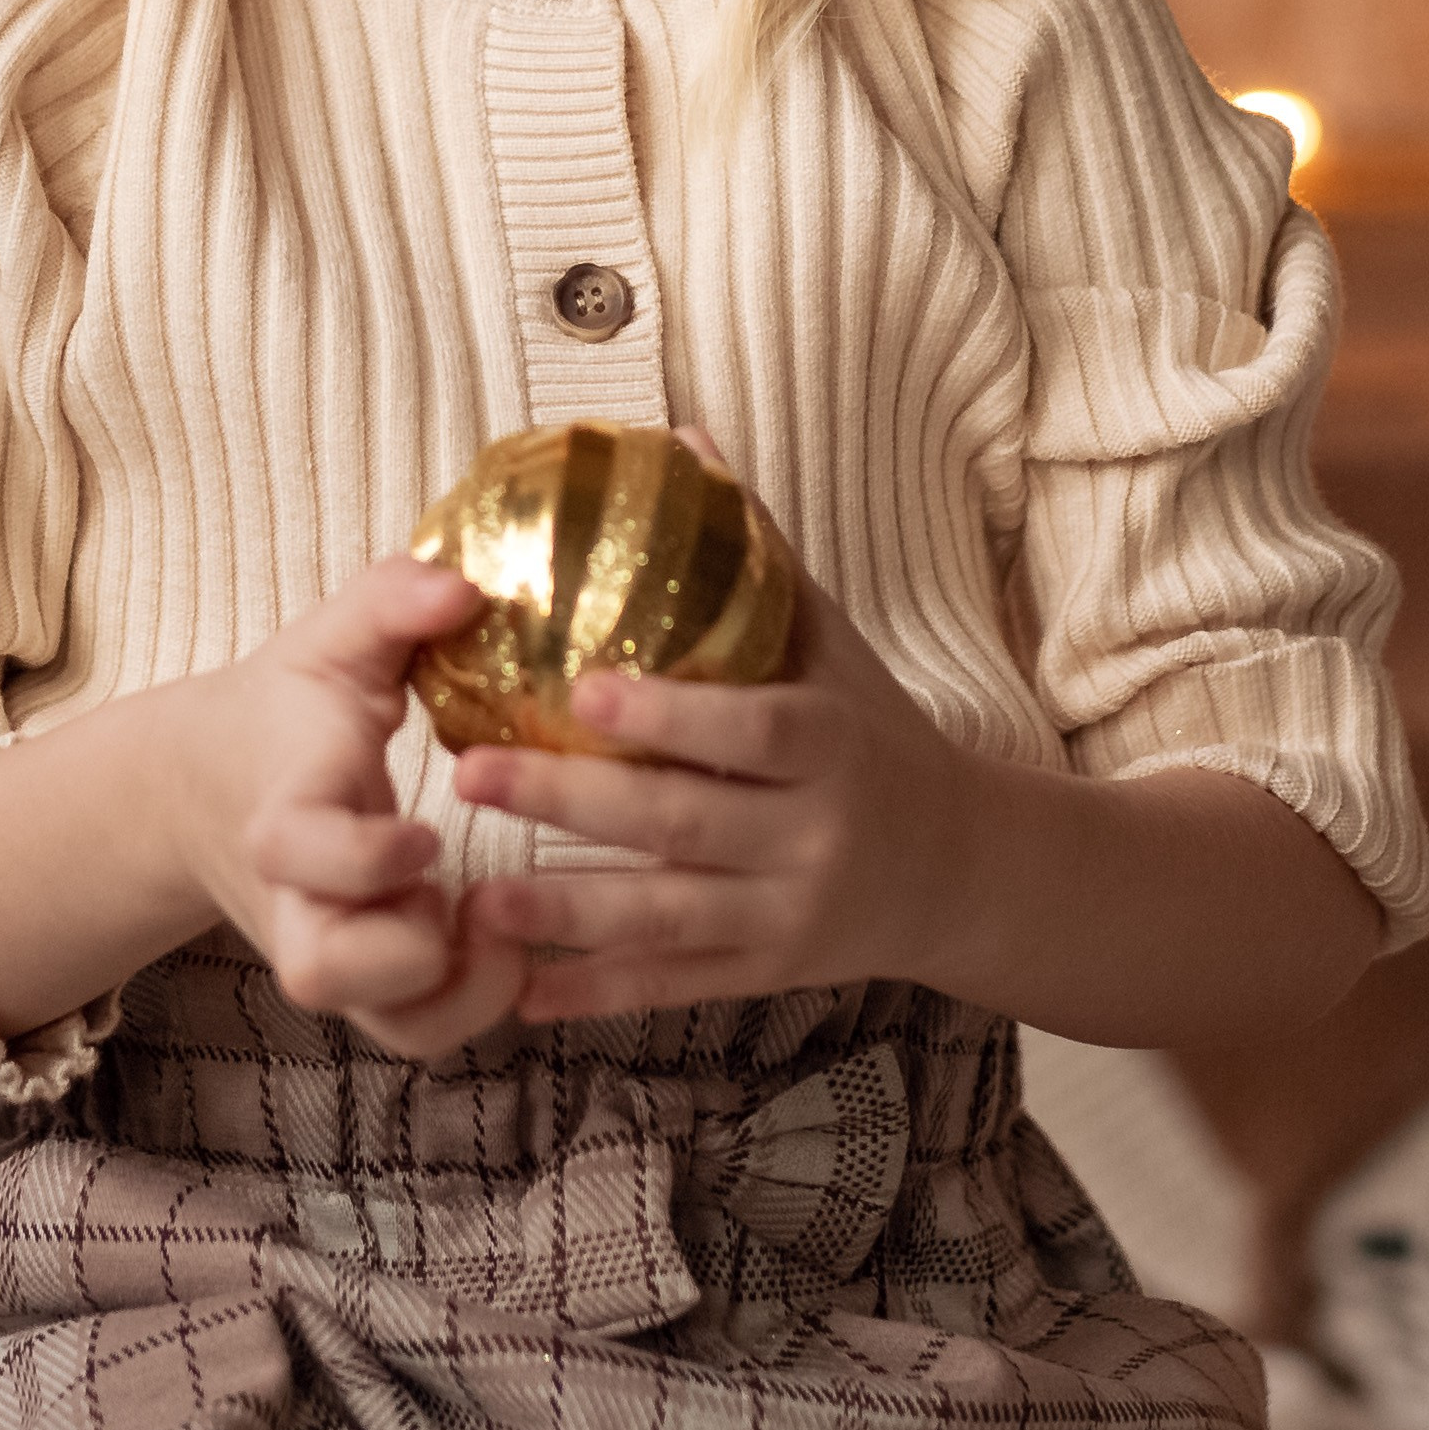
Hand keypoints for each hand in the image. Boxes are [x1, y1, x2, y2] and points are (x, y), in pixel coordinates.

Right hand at [167, 552, 528, 1058]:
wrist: (213, 788)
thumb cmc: (287, 707)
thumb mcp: (331, 638)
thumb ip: (391, 600)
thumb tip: (463, 585)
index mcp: (284, 811)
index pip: (297, 852)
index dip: (362, 857)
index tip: (426, 832)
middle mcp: (299, 901)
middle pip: (325, 974)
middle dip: (406, 951)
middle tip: (464, 896)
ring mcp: (335, 952)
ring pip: (394, 1027)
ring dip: (462, 990)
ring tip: (497, 922)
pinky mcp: (369, 984)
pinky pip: (423, 1032)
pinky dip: (474, 1005)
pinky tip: (502, 938)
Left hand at [452, 561, 974, 1023]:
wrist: (957, 868)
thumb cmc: (873, 732)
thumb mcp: (832, 641)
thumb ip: (753, 551)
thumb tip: (682, 436)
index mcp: (830, 746)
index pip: (747, 732)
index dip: (668, 716)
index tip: (578, 688)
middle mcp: (813, 838)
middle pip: (683, 826)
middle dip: (571, 804)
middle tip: (471, 773)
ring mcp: (789, 917)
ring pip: (669, 920)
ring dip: (566, 910)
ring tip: (476, 896)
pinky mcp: (766, 975)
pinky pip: (675, 987)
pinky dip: (599, 992)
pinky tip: (521, 991)